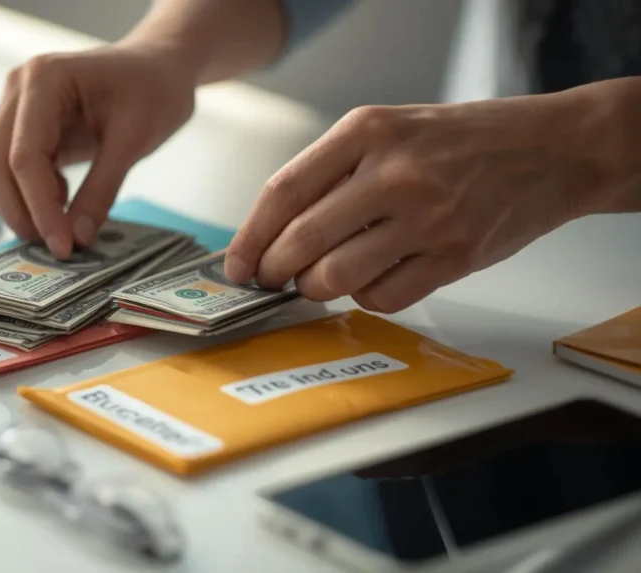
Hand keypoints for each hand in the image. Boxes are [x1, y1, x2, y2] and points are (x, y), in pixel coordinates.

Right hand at [0, 44, 196, 258]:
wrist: (158, 67)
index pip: (24, 155)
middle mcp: (18, 89)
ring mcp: (15, 108)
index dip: (39, 207)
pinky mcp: (23, 129)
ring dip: (23, 209)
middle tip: (58, 248)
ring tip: (65, 228)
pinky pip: (12, 172)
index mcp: (43, 79)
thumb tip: (77, 237)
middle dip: (22, 213)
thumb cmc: (154, 89)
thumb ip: (103, 188)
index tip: (62, 246)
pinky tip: (64, 203)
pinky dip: (31, 198)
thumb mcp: (136, 138)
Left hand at [224, 90, 619, 312]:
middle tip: (270, 278)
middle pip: (303, 241)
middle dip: (274, 271)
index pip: (283, 191)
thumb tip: (270, 232)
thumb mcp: (389, 129)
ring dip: (315, 289)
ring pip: (337, 278)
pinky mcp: (456, 256)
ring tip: (319, 279)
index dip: (249, 236)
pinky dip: (364, 298)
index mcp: (367, 131)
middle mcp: (395, 172)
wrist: (552, 149)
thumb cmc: (459, 141)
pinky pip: (384, 298)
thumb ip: (332, 172)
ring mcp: (429, 217)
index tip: (236, 264)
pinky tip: (370, 280)